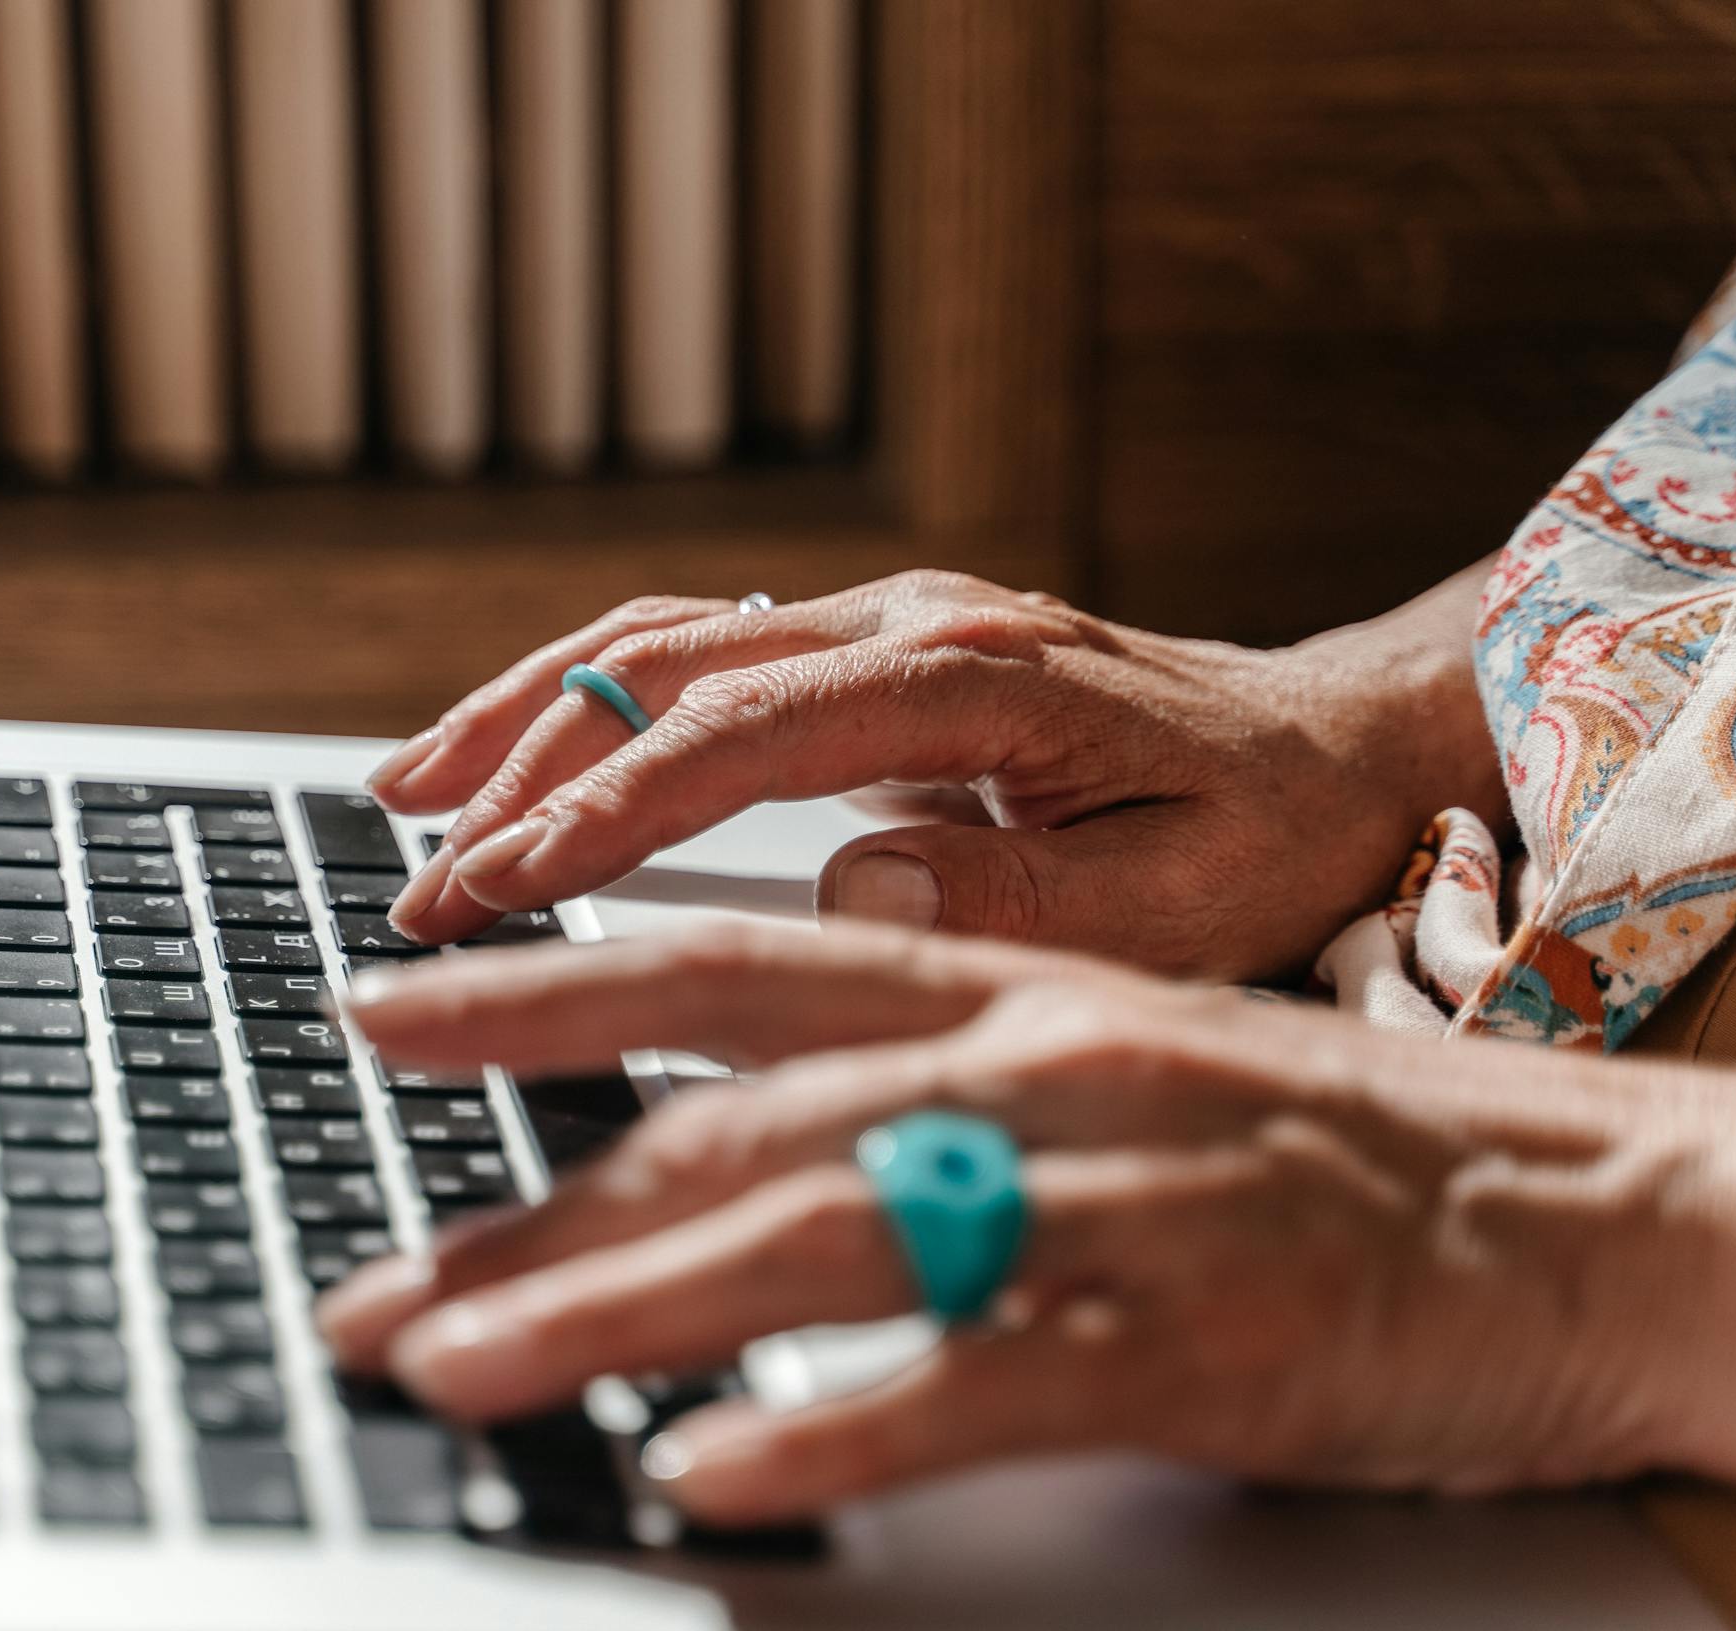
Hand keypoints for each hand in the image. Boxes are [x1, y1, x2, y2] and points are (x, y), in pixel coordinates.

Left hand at [318, 925, 1735, 1522]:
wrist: (1605, 1211)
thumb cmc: (1338, 1155)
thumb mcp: (1117, 1071)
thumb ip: (930, 1091)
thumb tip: (730, 1156)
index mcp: (1014, 990)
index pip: (730, 962)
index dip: (546, 981)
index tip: (389, 1007)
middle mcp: (1040, 1065)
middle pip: (730, 1126)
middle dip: (524, 1207)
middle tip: (370, 1291)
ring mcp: (1115, 1197)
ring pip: (818, 1239)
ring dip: (615, 1312)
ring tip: (458, 1371)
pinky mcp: (1196, 1338)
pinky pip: (978, 1384)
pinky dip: (834, 1433)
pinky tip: (711, 1483)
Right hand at [366, 568, 1506, 980]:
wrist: (1332, 747)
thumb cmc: (1264, 836)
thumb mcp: (1184, 905)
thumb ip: (1022, 904)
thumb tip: (848, 885)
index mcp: (975, 677)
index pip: (744, 732)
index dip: (611, 809)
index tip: (506, 883)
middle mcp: (909, 621)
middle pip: (664, 666)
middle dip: (524, 773)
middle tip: (421, 883)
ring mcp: (880, 620)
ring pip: (654, 639)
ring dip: (520, 714)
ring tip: (403, 795)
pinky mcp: (865, 649)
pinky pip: (690, 649)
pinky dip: (580, 698)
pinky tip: (509, 749)